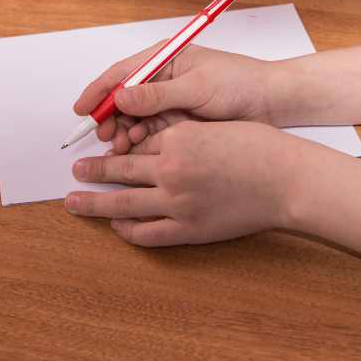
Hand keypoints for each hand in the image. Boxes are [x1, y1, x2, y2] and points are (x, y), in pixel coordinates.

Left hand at [65, 120, 306, 245]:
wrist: (287, 180)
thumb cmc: (259, 147)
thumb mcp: (212, 127)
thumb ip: (180, 135)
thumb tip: (153, 143)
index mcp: (176, 138)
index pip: (136, 143)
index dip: (117, 146)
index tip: (102, 147)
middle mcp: (170, 169)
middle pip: (118, 170)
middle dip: (92, 171)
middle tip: (75, 170)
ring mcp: (177, 202)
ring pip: (122, 204)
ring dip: (93, 202)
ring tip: (74, 201)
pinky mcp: (188, 229)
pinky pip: (146, 232)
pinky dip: (127, 230)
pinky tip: (116, 226)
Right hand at [74, 43, 281, 153]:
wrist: (272, 103)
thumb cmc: (240, 84)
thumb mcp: (197, 88)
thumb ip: (158, 94)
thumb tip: (121, 96)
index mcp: (164, 59)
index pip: (122, 72)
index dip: (99, 91)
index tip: (82, 109)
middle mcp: (162, 78)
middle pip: (123, 97)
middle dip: (111, 117)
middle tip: (105, 136)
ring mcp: (169, 101)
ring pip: (134, 118)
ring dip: (124, 131)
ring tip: (122, 145)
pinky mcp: (177, 121)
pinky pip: (149, 131)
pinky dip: (139, 140)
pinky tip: (135, 149)